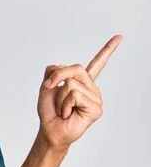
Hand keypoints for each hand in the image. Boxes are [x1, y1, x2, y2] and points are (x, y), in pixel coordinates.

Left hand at [36, 34, 122, 151]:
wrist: (49, 130)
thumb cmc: (49, 111)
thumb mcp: (46, 86)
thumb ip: (53, 72)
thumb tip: (63, 66)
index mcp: (82, 82)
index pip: (97, 63)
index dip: (108, 50)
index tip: (119, 36)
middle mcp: (91, 88)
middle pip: (76, 68)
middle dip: (57, 77)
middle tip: (51, 89)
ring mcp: (95, 98)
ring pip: (71, 84)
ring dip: (59, 97)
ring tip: (63, 109)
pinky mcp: (96, 108)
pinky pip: (75, 95)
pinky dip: (65, 104)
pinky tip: (68, 113)